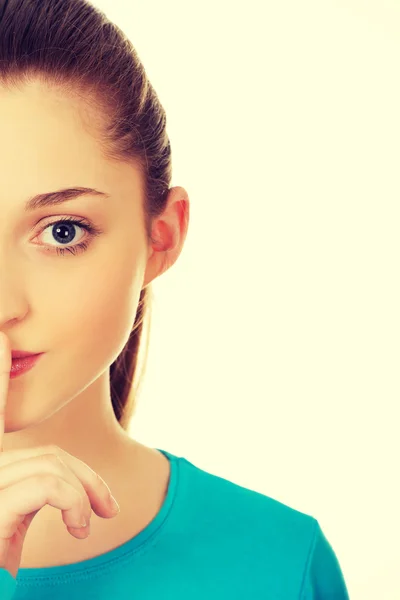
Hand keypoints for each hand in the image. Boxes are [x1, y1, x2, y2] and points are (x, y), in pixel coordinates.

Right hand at [0, 331, 118, 579]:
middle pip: (46, 452)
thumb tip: (64, 487)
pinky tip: (82, 526)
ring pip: (51, 464)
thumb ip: (32, 490)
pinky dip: (75, 501)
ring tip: (88, 525)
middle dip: (85, 478)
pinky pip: (47, 484)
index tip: (1, 339)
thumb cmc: (0, 573)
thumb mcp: (11, 528)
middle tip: (108, 509)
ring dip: (83, 494)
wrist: (3, 597)